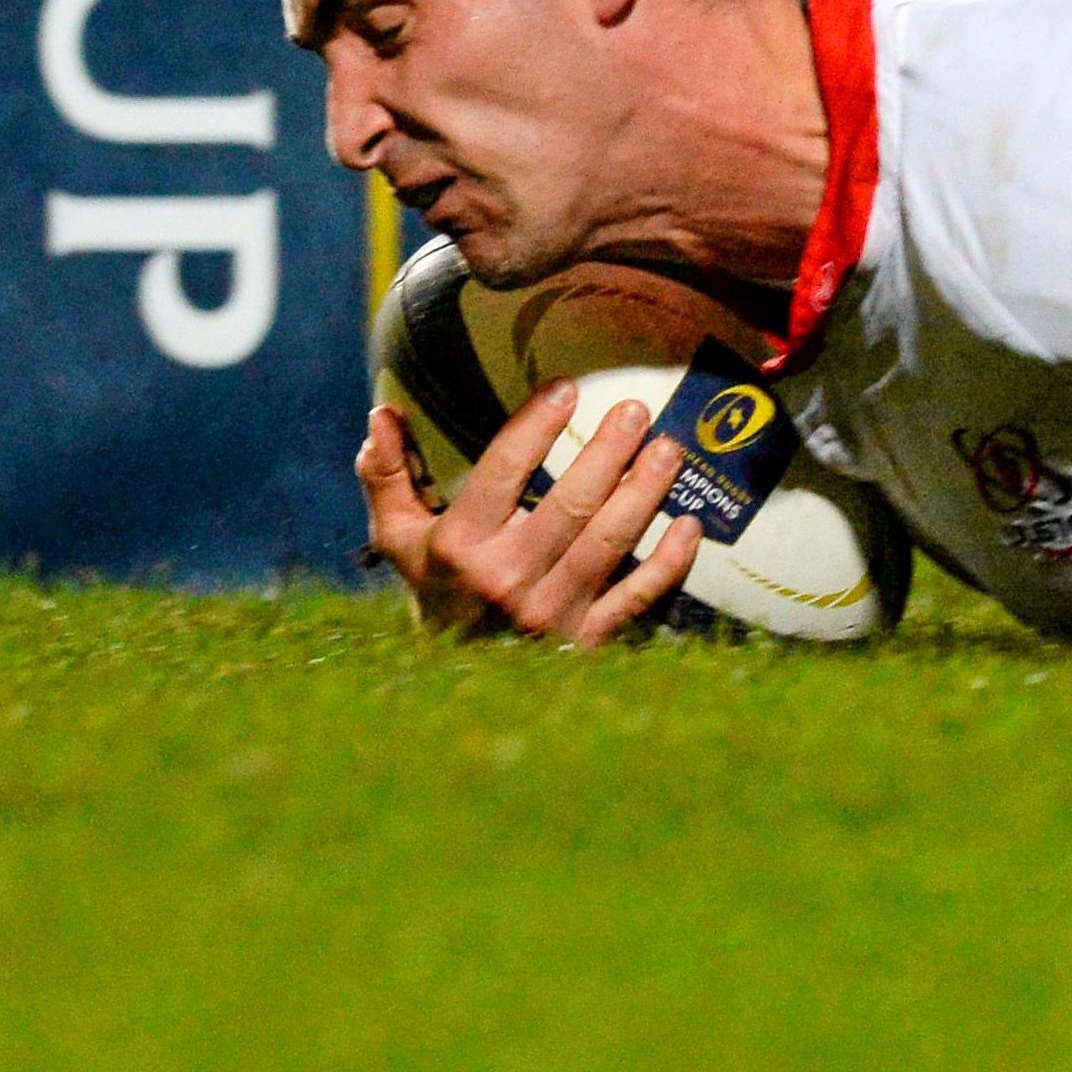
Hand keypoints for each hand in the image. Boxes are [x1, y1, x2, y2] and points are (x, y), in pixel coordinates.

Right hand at [357, 387, 704, 647]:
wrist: (457, 683)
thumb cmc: (436, 590)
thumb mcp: (397, 538)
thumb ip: (386, 475)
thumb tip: (381, 413)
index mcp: (460, 548)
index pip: (501, 474)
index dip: (535, 427)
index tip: (567, 388)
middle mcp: (507, 581)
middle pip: (570, 505)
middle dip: (609, 453)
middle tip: (637, 411)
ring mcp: (551, 614)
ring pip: (610, 544)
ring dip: (645, 494)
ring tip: (669, 449)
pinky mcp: (586, 642)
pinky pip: (638, 597)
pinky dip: (669, 562)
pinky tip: (690, 523)